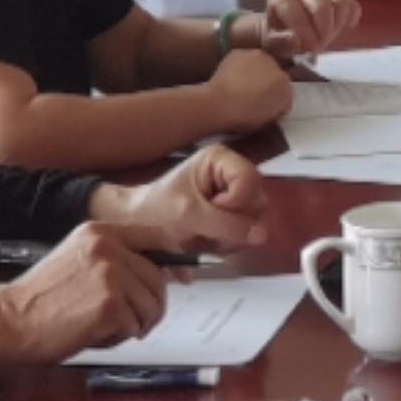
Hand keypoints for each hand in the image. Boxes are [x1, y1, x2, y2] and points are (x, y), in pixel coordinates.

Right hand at [0, 227, 168, 366]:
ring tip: (102, 327)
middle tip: (131, 321)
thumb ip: (114, 258)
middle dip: (151, 305)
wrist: (7, 322)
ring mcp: (111, 275)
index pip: (156, 237)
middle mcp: (108, 247)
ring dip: (133, 325)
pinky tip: (92, 334)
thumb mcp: (77, 260)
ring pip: (151, 305)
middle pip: (159, 278)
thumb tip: (157, 270)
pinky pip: (135, 326)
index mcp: (100, 232)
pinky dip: (118, 338)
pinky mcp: (111, 304)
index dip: (172, 260)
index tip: (181, 276)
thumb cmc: (38, 300)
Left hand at [113, 148, 259, 247]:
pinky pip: (246, 229)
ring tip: (205, 236)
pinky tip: (210, 240)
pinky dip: (230, 241)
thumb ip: (227, 224)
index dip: (235, 203)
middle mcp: (231, 171)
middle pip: (256, 200)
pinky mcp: (232, 211)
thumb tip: (262, 235)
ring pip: (254, 218)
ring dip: (232, 236)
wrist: (137, 222)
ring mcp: (233, 192)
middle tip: (208, 229)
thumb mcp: (189, 215)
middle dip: (235, 223)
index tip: (211, 211)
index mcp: (220, 159)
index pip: (249, 181)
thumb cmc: (155, 209)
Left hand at [203, 46, 294, 129]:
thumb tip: (271, 105)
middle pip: (274, 74)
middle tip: (253, 96)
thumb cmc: (242, 117)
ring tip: (240, 88)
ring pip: (260, 64)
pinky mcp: (239, 53)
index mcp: (285, 86)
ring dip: (254, 72)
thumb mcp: (266, 120)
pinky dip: (239, 67)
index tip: (265, 106)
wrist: (219, 105)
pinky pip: (243, 60)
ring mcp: (258, 57)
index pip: (285, 91)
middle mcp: (276, 67)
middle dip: (267, 83)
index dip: (275, 100)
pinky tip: (231, 79)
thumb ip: (274, 108)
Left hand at [253, 0, 360, 60]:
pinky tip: (346, 28)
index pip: (296, 12)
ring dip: (337, 26)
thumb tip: (295, 39)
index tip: (308, 49)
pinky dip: (352, 18)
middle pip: (322, 7)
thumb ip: (279, 43)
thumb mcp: (271, 44)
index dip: (304, 32)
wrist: (286, 30)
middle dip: (324, 31)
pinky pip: (352, 5)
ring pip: (340, 3)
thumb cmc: (278, 37)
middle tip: (319, 47)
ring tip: (328, 38)